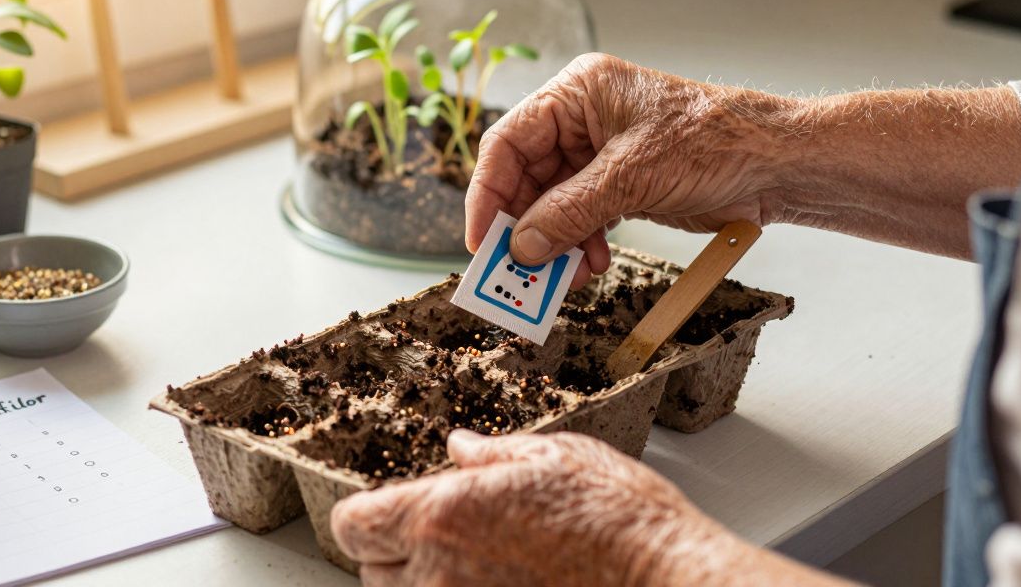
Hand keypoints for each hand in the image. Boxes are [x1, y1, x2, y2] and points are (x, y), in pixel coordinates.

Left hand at [330, 430, 730, 586]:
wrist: (666, 580)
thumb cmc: (618, 520)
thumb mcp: (555, 458)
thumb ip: (492, 456)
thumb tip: (460, 448)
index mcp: (443, 514)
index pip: (354, 526)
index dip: (366, 518)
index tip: (386, 513)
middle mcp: (439, 574)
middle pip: (371, 571)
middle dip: (395, 553)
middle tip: (442, 537)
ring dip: (422, 584)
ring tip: (474, 566)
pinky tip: (496, 585)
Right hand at [467, 54, 783, 285]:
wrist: (776, 164)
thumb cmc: (715, 142)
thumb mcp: (631, 177)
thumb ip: (568, 212)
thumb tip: (521, 245)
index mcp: (577, 92)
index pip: (508, 141)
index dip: (488, 193)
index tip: (481, 239)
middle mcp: (581, 119)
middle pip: (526, 176)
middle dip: (524, 226)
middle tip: (515, 269)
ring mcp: (599, 153)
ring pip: (551, 203)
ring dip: (552, 242)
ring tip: (561, 275)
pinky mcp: (619, 183)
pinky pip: (579, 217)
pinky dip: (578, 244)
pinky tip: (589, 265)